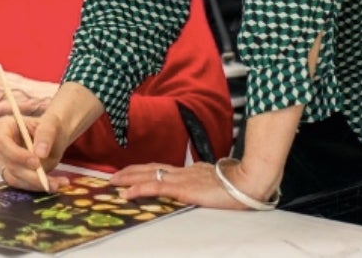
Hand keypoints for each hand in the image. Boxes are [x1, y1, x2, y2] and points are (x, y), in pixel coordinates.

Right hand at [0, 112, 69, 190]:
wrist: (55, 137)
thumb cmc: (50, 125)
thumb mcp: (51, 124)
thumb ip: (45, 134)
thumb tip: (40, 154)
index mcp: (4, 125)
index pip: (1, 141)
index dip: (16, 154)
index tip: (36, 162)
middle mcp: (0, 145)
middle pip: (7, 163)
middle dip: (28, 174)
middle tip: (48, 179)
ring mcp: (4, 161)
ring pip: (14, 178)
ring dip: (35, 184)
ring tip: (57, 184)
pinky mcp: (11, 174)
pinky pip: (21, 184)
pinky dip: (38, 187)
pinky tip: (55, 184)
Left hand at [111, 161, 248, 208]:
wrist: (249, 181)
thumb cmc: (240, 185)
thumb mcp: (218, 183)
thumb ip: (207, 184)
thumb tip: (204, 187)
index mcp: (191, 171)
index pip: (162, 168)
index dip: (145, 170)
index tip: (131, 172)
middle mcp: (183, 171)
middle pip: (151, 168)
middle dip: (130, 172)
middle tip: (114, 176)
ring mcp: (182, 179)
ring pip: (148, 175)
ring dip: (128, 178)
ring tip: (113, 182)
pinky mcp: (183, 188)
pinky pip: (155, 188)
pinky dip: (138, 189)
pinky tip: (126, 193)